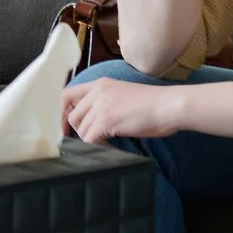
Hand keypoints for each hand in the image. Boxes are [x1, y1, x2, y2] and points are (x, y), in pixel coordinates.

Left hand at [62, 78, 189, 144]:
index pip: (67, 95)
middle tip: (90, 141)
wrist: (170, 105)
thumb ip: (106, 103)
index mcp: (100, 84)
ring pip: (80, 129)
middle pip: (72, 116)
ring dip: (91, 140)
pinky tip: (112, 148)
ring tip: (107, 144)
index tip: (65, 127)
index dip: (61, 113)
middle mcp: (97, 92)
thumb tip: (94, 123)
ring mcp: (100, 105)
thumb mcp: (124, 95)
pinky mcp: (106, 120)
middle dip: (79, 132)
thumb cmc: (155, 104)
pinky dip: (99, 147)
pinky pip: (90, 139)